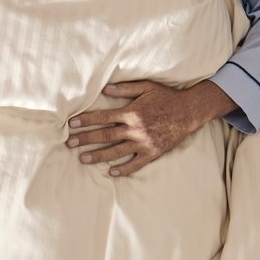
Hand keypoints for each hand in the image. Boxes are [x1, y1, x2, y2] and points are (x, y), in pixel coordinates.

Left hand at [65, 79, 235, 176]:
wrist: (190, 112)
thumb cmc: (167, 97)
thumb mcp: (147, 87)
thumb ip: (125, 88)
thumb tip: (104, 89)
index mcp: (132, 112)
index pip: (103, 117)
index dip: (86, 121)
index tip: (71, 124)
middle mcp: (135, 129)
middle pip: (105, 136)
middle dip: (85, 139)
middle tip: (69, 143)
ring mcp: (144, 143)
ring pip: (116, 152)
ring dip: (97, 156)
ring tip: (82, 159)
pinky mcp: (152, 153)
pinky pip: (135, 164)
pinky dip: (123, 169)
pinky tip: (111, 172)